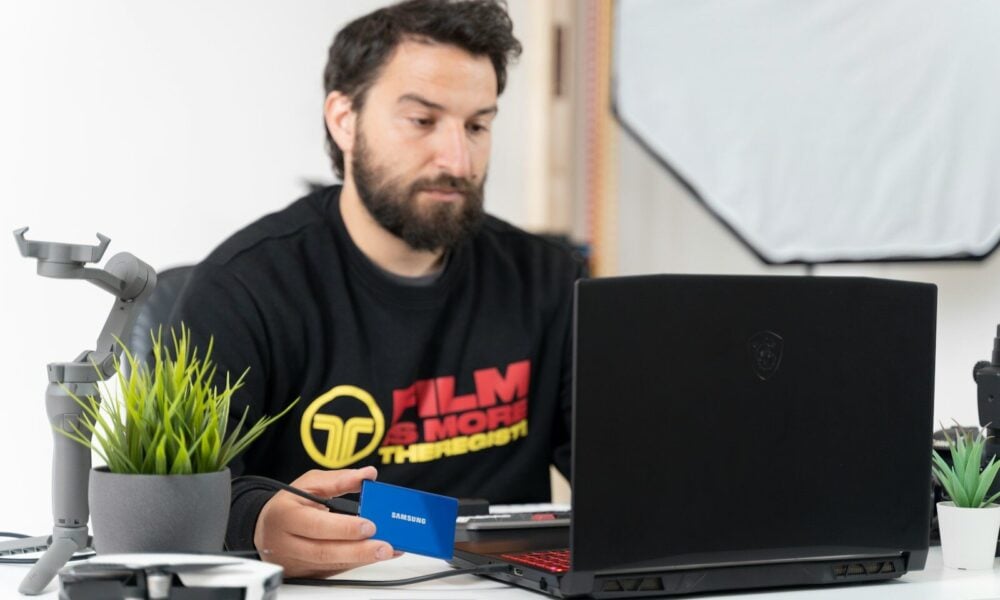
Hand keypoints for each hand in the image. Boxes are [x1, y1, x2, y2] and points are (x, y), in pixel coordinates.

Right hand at [253, 466, 396, 577]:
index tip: (369, 525)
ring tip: (388, 550)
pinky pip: (334, 570)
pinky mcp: (306, 574)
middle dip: (359, 550)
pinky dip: (357, 563)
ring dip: (363, 559)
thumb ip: (339, 480)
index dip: (344, 528)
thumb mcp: (309, 483)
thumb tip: (367, 475)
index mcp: (286, 516)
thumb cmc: (289, 504)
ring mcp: (296, 563)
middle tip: (385, 546)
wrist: (265, 528)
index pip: (316, 526)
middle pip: (325, 552)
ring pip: (331, 565)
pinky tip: (375, 555)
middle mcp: (288, 543)